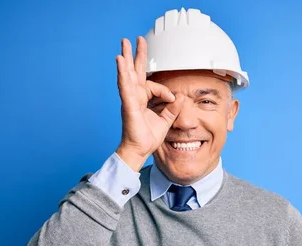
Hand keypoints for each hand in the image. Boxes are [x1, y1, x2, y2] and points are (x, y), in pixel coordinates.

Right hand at [115, 37, 183, 170]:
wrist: (139, 150)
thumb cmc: (147, 137)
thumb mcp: (166, 120)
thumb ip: (173, 108)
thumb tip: (181, 98)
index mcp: (142, 99)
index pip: (153, 85)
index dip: (164, 90)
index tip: (172, 99)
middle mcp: (134, 97)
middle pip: (134, 72)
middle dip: (135, 55)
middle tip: (134, 40)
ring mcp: (130, 100)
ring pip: (127, 75)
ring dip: (126, 59)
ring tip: (123, 44)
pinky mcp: (128, 105)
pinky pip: (125, 87)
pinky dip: (123, 74)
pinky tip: (120, 62)